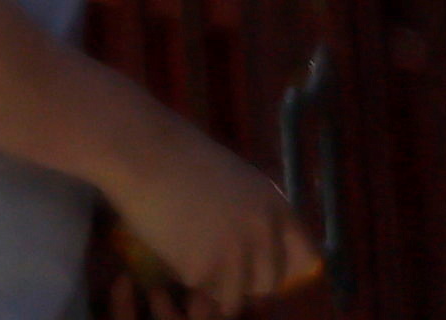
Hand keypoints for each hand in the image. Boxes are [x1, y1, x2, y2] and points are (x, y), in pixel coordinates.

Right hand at [105, 133, 322, 310]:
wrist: (139, 150)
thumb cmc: (178, 153)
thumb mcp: (237, 178)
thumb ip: (255, 212)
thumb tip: (259, 245)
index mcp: (277, 210)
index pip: (306, 259)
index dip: (283, 266)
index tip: (263, 266)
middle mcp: (263, 236)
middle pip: (268, 284)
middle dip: (243, 280)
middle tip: (216, 267)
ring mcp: (234, 256)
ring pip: (233, 296)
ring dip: (212, 285)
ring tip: (189, 261)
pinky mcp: (201, 269)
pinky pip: (195, 286)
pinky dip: (179, 273)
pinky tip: (165, 247)